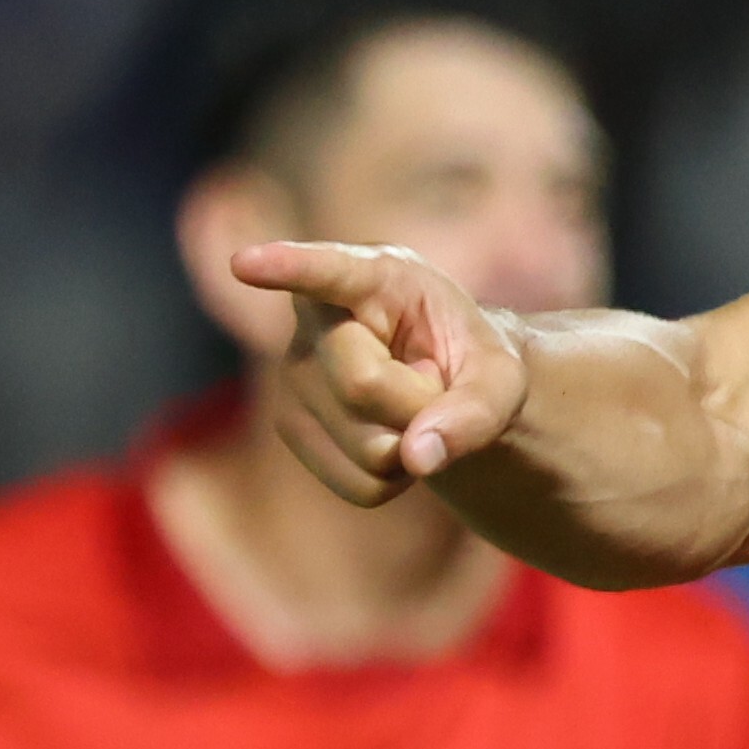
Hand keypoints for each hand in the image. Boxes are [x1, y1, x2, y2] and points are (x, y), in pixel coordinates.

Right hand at [226, 238, 529, 504]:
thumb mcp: (502, 377)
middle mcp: (317, 317)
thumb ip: (478, 410)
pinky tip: (392, 438)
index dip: (287, 267)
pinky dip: (394, 479)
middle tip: (434, 379)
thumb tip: (415, 458)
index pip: (326, 271)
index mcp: (374, 276)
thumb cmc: (471, 360)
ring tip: (410, 403)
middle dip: (420, 403)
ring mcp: (293, 373)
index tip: (246, 264)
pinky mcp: (290, 424)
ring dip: (411, 444)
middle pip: (364, 385)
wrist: (447, 384)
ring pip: (365, 445)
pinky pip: (359, 485)